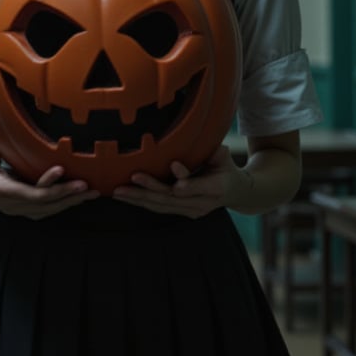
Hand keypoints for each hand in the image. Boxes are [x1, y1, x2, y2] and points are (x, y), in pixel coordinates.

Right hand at [0, 126, 99, 218]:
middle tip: (88, 186)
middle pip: (43, 204)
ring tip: (91, 193)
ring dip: (70, 202)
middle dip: (67, 195)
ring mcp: (19, 210)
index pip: (27, 192)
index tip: (61, 169)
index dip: (46, 184)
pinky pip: (48, 210)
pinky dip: (64, 204)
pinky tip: (80, 197)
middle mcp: (10, 204)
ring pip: (48, 210)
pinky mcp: (26, 210)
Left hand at [111, 144, 242, 217]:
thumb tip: (208, 143)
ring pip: (162, 206)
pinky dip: (141, 202)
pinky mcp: (182, 212)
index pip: (200, 185)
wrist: (236, 193)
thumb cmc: (227, 168)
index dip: (186, 177)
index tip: (173, 166)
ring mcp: (191, 211)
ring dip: (139, 199)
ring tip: (119, 192)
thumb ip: (216, 153)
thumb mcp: (225, 158)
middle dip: (150, 189)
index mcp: (217, 188)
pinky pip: (159, 208)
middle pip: (173, 198)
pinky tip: (126, 198)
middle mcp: (202, 204)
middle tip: (132, 179)